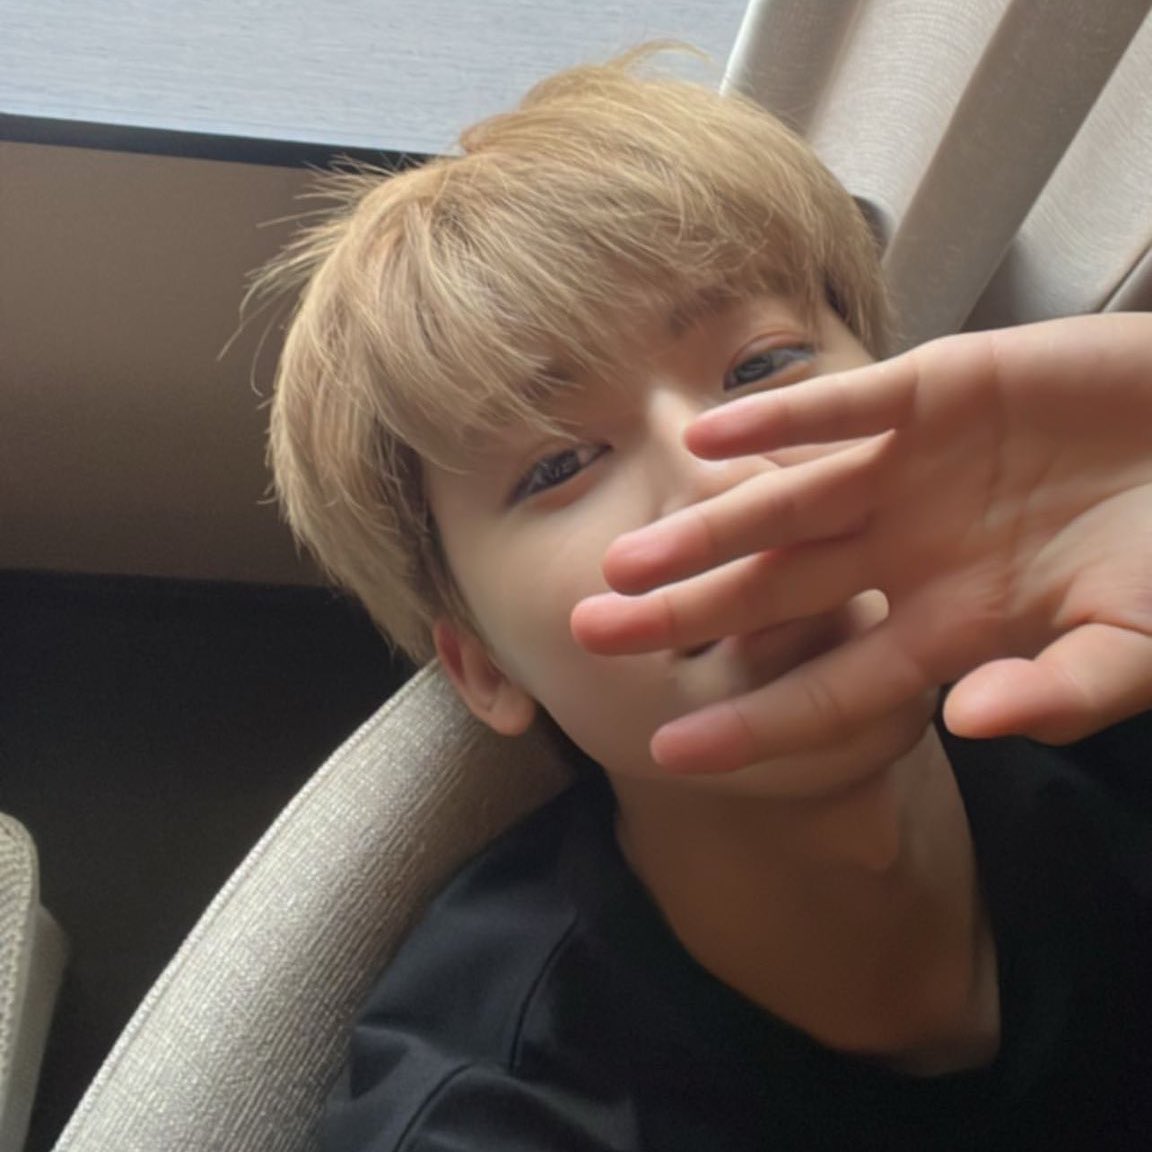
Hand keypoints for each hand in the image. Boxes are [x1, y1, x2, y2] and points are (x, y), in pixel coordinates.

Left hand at [571, 314, 1151, 773]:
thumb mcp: (1139, 638)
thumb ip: (1066, 689)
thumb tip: (970, 720)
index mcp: (946, 624)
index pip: (832, 686)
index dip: (754, 720)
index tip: (672, 751)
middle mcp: (908, 551)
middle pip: (775, 593)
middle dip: (686, 615)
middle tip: (591, 636)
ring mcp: (913, 472)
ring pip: (786, 505)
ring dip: (706, 529)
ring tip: (624, 560)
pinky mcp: (937, 389)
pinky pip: (844, 407)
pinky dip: (781, 418)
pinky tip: (704, 439)